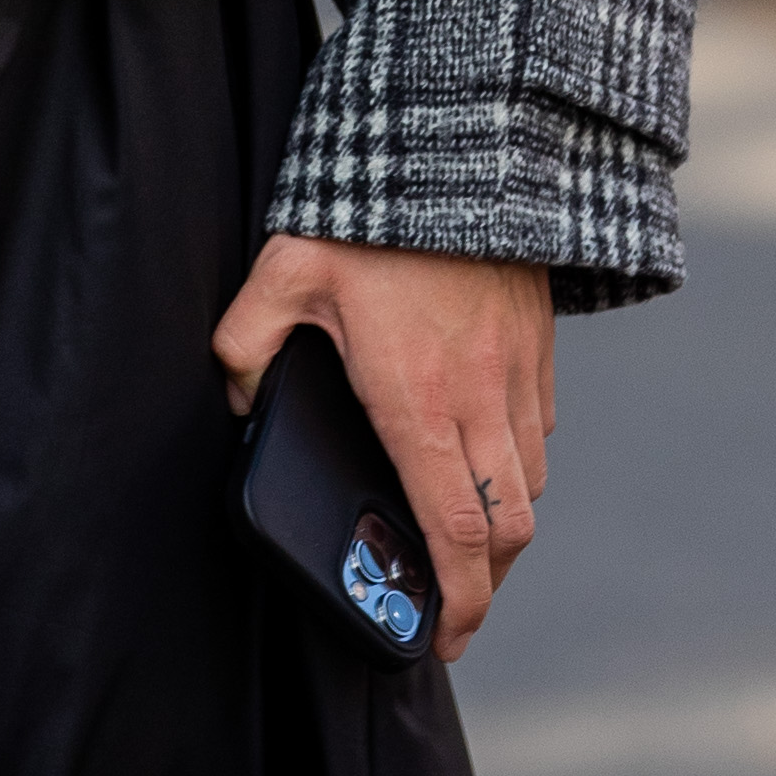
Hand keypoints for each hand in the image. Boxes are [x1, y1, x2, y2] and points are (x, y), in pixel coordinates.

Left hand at [215, 233, 555, 659]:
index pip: (455, 529)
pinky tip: (484, 458)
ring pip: (529, 481)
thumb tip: (236, 398)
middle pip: (507, 526)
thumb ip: (246, 343)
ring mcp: (518, 370)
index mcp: (418, 396)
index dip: (457, 599)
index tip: (443, 637)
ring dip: (503, 525)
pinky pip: (539, 428)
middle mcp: (480, 396)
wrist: (464, 138)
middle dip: (483, 582)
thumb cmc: (368, 209)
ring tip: (464, 542)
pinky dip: (519, 464)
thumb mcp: (283, 269)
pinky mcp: (538, 342)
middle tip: (450, 605)